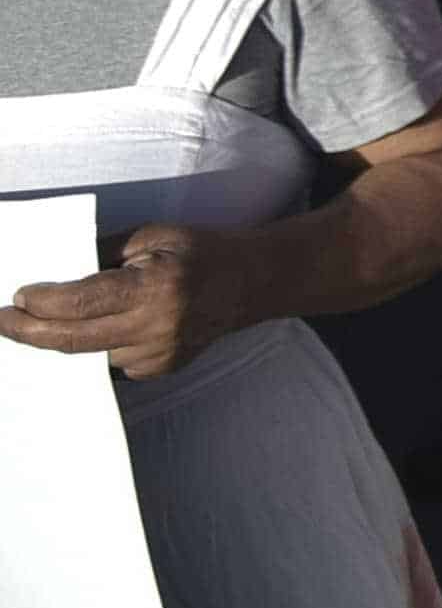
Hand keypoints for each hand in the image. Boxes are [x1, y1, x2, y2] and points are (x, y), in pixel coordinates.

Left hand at [0, 225, 265, 380]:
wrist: (250, 283)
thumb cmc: (200, 252)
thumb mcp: (153, 237)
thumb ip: (102, 254)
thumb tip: (54, 270)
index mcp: (154, 287)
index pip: (82, 302)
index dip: (42, 303)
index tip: (17, 296)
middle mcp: (155, 327)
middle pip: (73, 339)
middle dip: (28, 331)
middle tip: (2, 320)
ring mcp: (158, 355)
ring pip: (88, 355)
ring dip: (60, 339)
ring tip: (39, 323)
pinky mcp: (159, 370)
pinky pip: (110, 363)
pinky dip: (94, 347)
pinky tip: (94, 329)